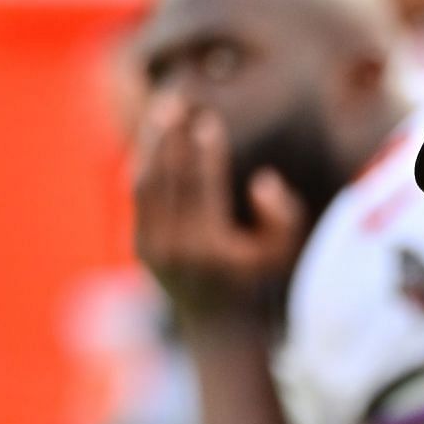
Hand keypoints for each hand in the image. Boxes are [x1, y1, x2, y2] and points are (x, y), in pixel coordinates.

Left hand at [132, 94, 304, 328]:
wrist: (220, 326)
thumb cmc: (259, 280)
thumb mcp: (284, 251)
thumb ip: (282, 215)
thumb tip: (261, 181)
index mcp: (211, 247)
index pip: (204, 185)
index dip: (205, 150)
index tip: (209, 119)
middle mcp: (177, 248)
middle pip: (171, 177)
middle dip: (174, 134)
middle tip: (177, 97)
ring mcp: (154, 249)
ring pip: (148, 183)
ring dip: (154, 143)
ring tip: (163, 110)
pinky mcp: (140, 248)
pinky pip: (140, 197)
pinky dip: (146, 164)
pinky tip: (155, 140)